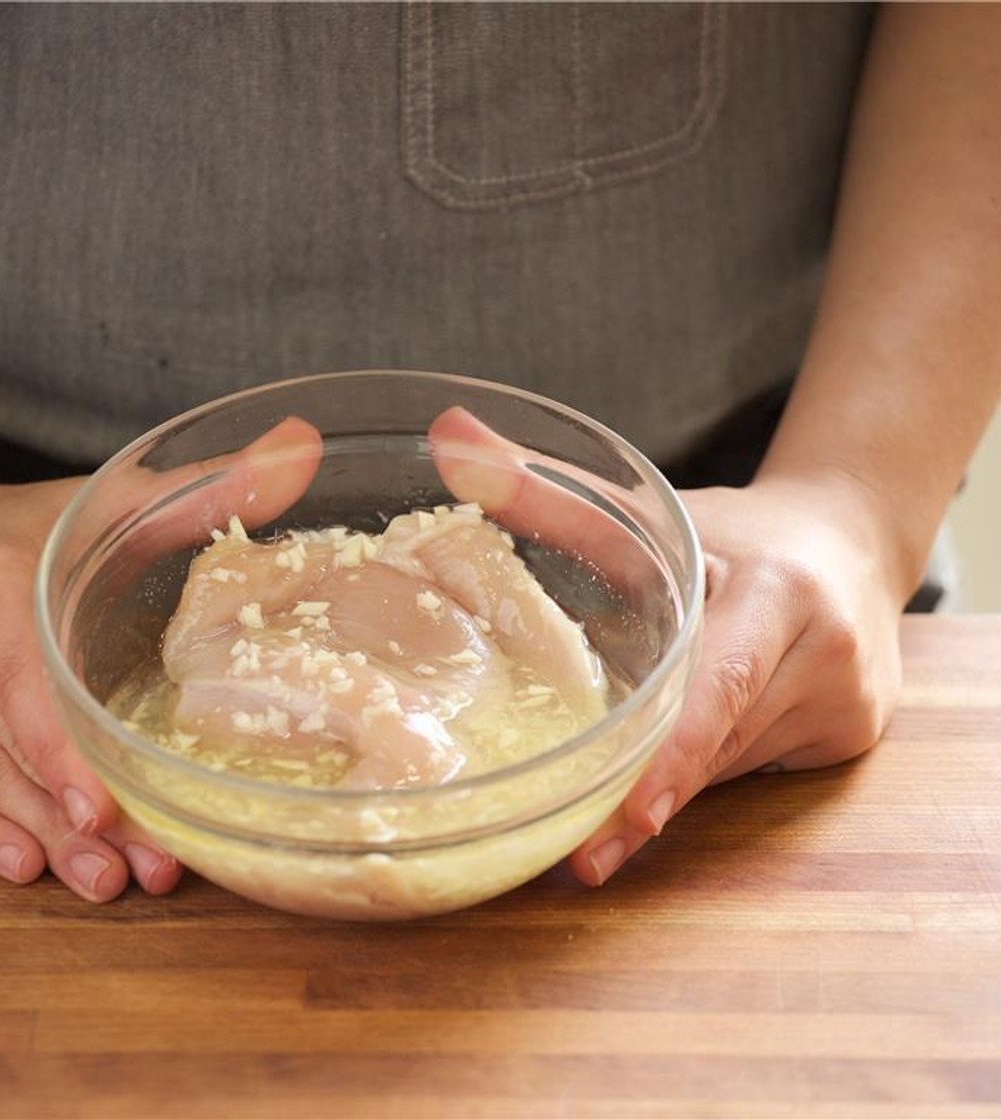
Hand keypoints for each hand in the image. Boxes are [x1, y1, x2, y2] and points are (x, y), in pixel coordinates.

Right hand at [0, 418, 322, 899]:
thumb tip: (300, 448)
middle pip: (12, 750)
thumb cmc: (11, 529)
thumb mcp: (95, 498)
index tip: (106, 806)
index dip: (63, 754)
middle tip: (143, 870)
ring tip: (106, 882)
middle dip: (77, 818)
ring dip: (42, 840)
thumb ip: (197, 485)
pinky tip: (28, 868)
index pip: (24, 684)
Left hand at [569, 476, 905, 884]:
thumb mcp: (648, 507)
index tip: (619, 829)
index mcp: (779, 593)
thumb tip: (445, 436)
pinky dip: (701, 776)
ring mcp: (849, 705)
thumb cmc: (734, 528)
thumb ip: (544, 487)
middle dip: (641, 803)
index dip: (663, 766)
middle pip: (714, 746)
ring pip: (729, 769)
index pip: (716, 693)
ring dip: (665, 790)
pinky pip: (753, 771)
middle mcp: (825, 655)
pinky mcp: (852, 737)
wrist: (850, 537)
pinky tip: (665, 781)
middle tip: (573, 862)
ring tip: (595, 837)